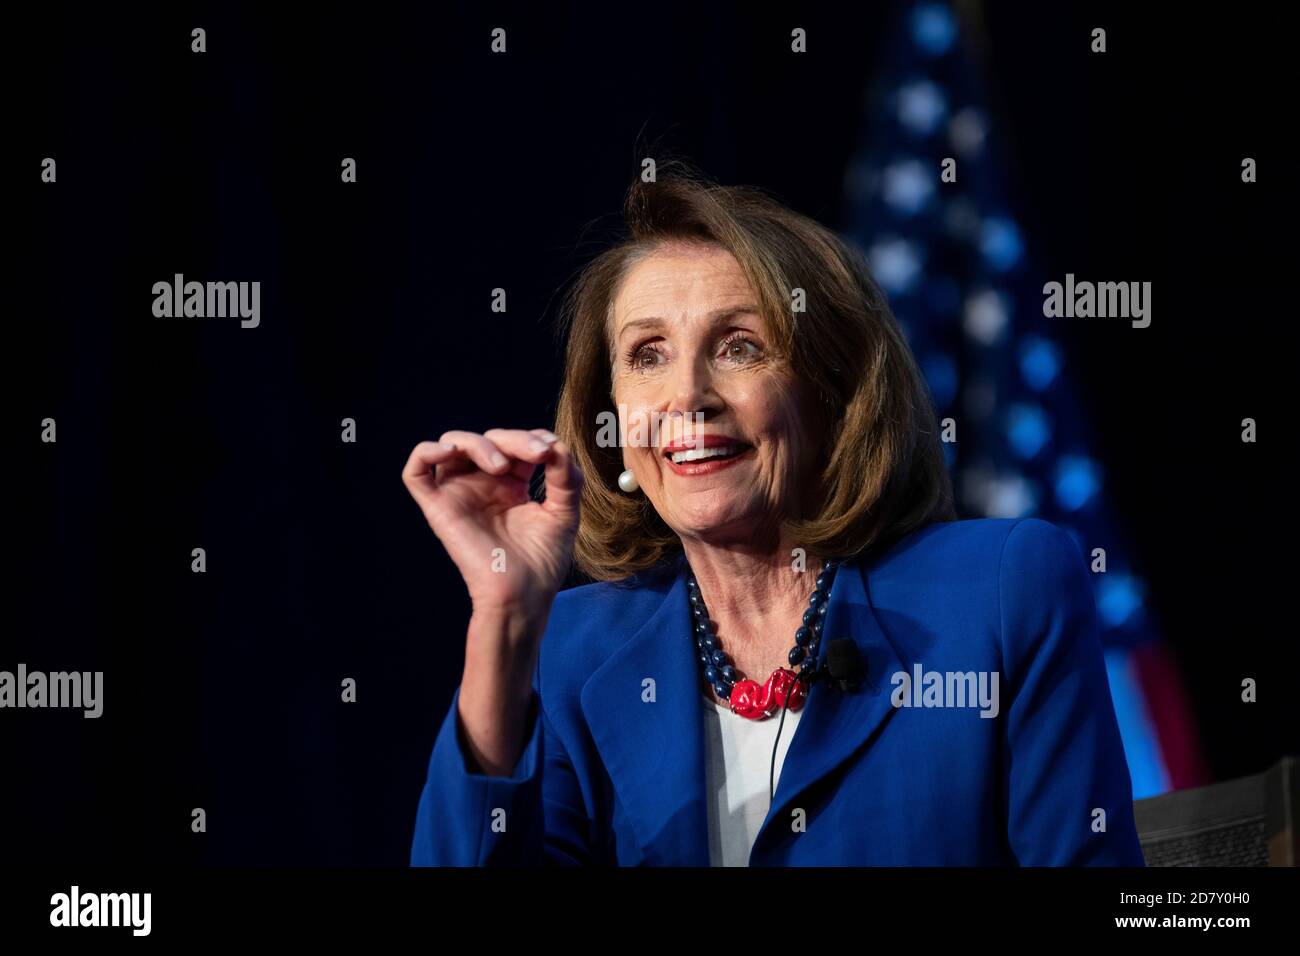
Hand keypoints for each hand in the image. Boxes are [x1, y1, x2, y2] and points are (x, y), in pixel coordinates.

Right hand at [401, 428, 583, 621]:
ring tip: (502, 465)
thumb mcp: (564, 511)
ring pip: (452, 443)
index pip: (515, 442)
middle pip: (487, 439)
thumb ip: (565, 475)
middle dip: (514, 440)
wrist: (524, 596)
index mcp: (511, 483)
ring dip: (478, 443)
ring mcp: (459, 493)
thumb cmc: (543, 561)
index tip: (551, 453)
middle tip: (538, 455)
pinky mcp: (438, 508)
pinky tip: (450, 452)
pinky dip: (427, 451)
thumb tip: (555, 443)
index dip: (532, 438)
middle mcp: (483, 484)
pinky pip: (417, 471)